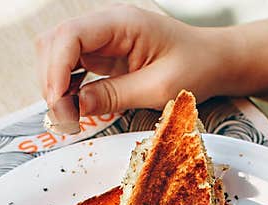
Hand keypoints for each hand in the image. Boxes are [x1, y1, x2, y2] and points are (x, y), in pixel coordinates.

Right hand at [35, 6, 267, 121]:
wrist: (217, 61)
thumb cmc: (197, 68)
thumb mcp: (159, 88)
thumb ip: (116, 95)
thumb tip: (75, 106)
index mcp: (121, 23)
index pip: (70, 36)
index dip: (57, 71)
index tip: (60, 105)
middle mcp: (106, 25)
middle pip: (54, 43)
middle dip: (51, 81)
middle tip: (65, 119)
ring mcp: (102, 39)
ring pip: (57, 54)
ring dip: (56, 86)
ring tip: (70, 118)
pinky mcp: (103, 55)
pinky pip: (71, 67)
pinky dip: (67, 88)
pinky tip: (77, 108)